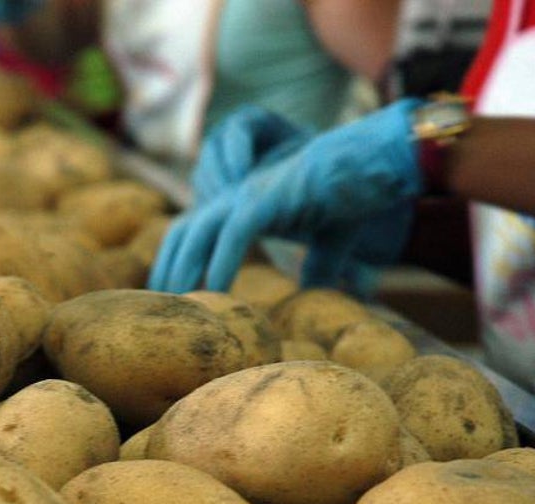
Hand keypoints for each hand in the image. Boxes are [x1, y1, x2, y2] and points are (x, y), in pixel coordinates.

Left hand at [150, 99, 424, 293]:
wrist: (375, 161)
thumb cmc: (351, 199)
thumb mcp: (328, 244)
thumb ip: (317, 271)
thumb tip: (317, 300)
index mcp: (240, 206)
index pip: (190, 232)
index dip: (174, 262)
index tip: (168, 298)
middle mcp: (236, 197)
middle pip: (182, 232)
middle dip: (166, 270)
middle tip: (159, 311)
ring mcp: (250, 195)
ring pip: (199, 231)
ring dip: (185, 268)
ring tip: (181, 305)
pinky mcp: (270, 197)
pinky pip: (236, 231)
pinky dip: (222, 259)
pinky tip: (217, 289)